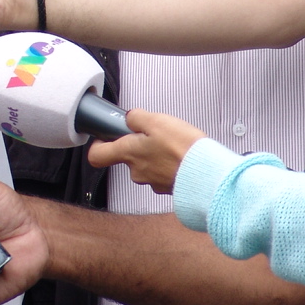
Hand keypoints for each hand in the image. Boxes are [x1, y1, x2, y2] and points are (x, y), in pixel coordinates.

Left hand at [87, 108, 205, 193]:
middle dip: (138, 145)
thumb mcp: (156, 121)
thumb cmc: (182, 148)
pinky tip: (181, 156)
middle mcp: (137, 171)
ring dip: (156, 154)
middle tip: (154, 134)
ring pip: (147, 165)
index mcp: (128, 154)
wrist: (208, 174)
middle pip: (127, 158)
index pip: (96, 156)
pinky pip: (163, 173)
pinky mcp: (169, 187)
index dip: (98, 145)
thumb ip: (137, 118)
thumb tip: (130, 118)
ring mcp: (152, 182)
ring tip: (173, 144)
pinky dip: (169, 164)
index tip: (105, 136)